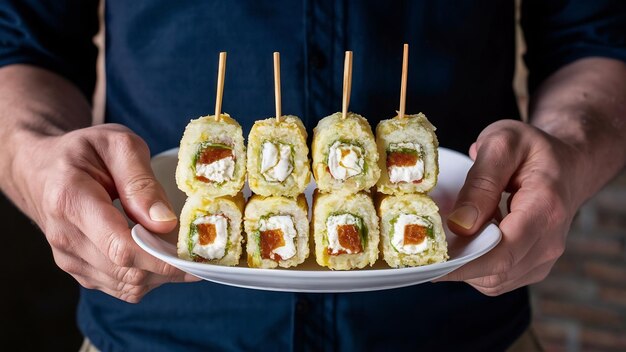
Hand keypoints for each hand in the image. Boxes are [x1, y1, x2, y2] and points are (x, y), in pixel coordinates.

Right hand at [13, 124, 197, 302]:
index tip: (194, 256)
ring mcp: (69, 259)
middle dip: (170, 266)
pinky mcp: (79, 271)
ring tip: (180, 249)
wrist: (42, 169)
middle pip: (128, 271)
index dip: (161, 258)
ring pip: (128, 285)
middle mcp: (65, 237)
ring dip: (161, 274)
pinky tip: (159, 256)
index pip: (120, 247)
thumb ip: (141, 182)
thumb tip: (166, 223)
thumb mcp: (117, 145)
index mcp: (71, 200)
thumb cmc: (84, 152)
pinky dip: (148, 278)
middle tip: (199, 251)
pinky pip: (122, 288)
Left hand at [437, 119, 584, 295]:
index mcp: (545, 209)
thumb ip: (481, 183)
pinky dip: (475, 267)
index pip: (504, 252)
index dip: (464, 262)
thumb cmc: (532, 149)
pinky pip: (498, 279)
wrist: (568, 164)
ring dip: (464, 267)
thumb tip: (460, 225)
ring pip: (494, 281)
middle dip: (456, 265)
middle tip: (424, 247)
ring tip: (444, 240)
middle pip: (496, 272)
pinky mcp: (533, 266)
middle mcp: (550, 241)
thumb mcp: (502, 144)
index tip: (431, 257)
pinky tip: (464, 243)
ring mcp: (544, 258)